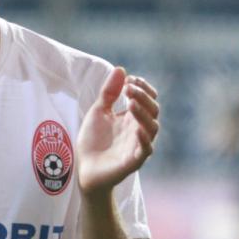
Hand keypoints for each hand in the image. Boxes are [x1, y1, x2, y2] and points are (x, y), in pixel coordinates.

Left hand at [76, 67, 159, 197]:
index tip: (129, 80)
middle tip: (128, 88)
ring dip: (143, 113)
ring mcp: (138, 145)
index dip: (143, 87)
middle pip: (153, 109)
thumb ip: (109, 93)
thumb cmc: (93, 140)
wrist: (84, 168)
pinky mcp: (134, 161)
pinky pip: (146, 150)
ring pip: (153, 127)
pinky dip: (144, 139)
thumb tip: (121, 69)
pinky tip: (137, 130)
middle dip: (143, 96)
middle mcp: (139, 129)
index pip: (148, 98)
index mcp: (132, 117)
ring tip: (130, 103)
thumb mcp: (98, 111)